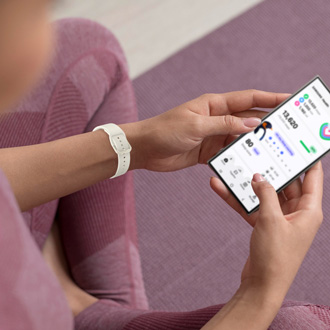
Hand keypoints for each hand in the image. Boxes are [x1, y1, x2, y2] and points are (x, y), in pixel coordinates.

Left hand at [123, 90, 289, 171]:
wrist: (145, 149)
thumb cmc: (165, 130)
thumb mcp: (196, 125)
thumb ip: (225, 124)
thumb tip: (253, 123)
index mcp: (214, 104)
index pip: (247, 98)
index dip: (269, 98)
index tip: (288, 99)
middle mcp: (216, 118)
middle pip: (247, 118)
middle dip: (265, 123)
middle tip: (287, 129)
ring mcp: (212, 135)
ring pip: (239, 137)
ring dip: (252, 142)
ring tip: (272, 148)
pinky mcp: (207, 151)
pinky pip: (227, 153)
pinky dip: (237, 156)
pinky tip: (249, 161)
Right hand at [211, 162, 323, 302]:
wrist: (262, 284)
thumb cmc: (275, 255)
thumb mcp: (270, 220)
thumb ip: (265, 194)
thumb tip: (259, 176)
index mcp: (308, 211)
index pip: (313, 178)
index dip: (309, 160)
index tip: (302, 144)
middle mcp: (297, 214)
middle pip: (287, 184)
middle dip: (274, 168)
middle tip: (263, 150)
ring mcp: (281, 220)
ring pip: (267, 195)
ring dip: (251, 184)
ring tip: (238, 167)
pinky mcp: (266, 226)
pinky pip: (254, 207)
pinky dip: (240, 199)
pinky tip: (223, 188)